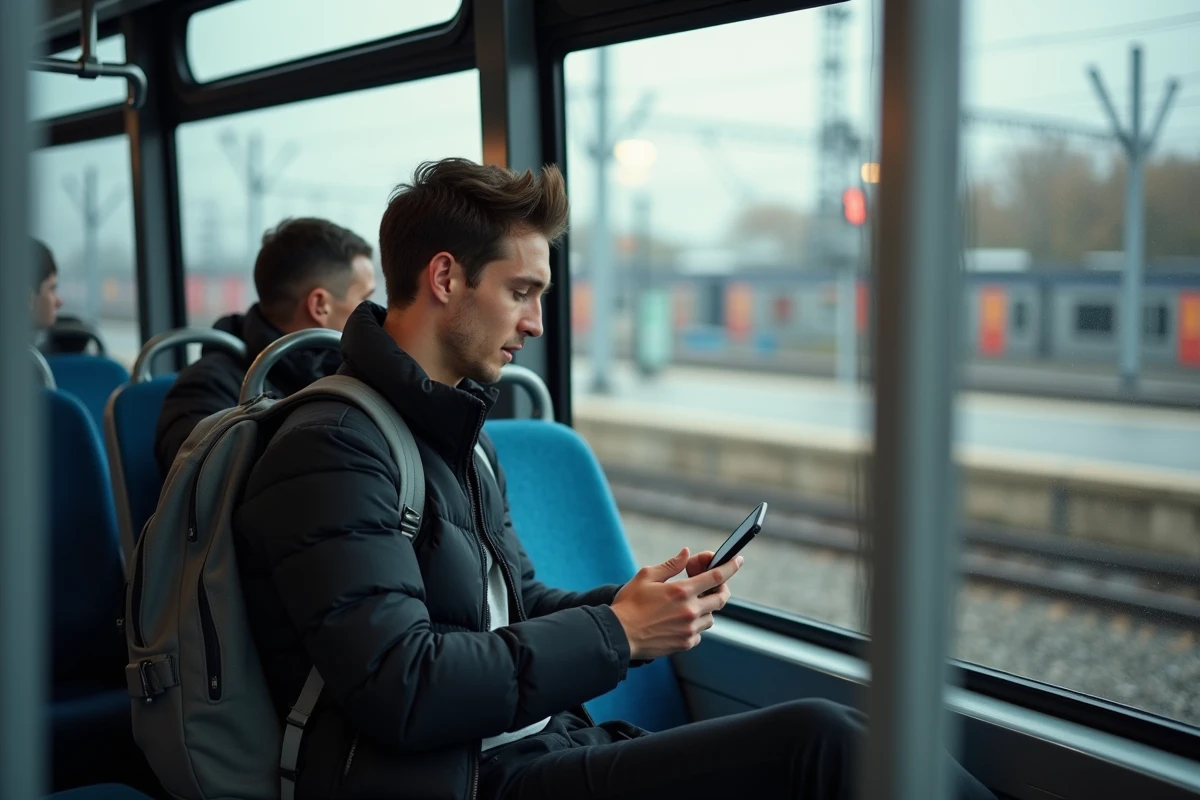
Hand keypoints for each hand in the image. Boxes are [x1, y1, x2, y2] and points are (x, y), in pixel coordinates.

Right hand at [610, 548, 742, 660]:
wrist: (619, 635)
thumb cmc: (629, 604)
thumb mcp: (647, 576)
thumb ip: (671, 565)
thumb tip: (686, 554)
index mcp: (682, 591)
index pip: (716, 576)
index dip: (730, 566)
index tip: (738, 560)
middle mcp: (690, 611)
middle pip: (721, 598)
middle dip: (721, 589)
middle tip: (714, 585)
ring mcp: (689, 629)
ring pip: (711, 617)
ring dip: (706, 608)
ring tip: (689, 604)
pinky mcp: (685, 643)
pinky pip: (699, 633)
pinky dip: (695, 626)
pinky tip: (680, 621)